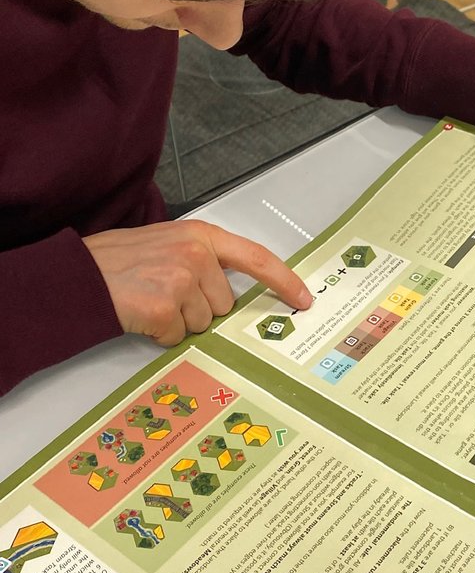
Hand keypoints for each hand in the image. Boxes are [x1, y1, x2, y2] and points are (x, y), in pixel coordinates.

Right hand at [83, 221, 311, 346]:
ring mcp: (182, 282)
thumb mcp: (166, 243)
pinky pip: (177, 337)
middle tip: (162, 295)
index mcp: (200, 235)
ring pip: (202, 324)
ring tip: (147, 302)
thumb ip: (200, 258)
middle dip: (198, 309)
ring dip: (177, 322)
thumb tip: (226, 289)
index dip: (283, 281)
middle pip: (224, 304)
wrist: (74, 275)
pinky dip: (159, 334)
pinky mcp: (164, 309)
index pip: (257, 258)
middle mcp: (196, 255)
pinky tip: (139, 316)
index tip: (303, 300)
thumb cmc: (115, 261)